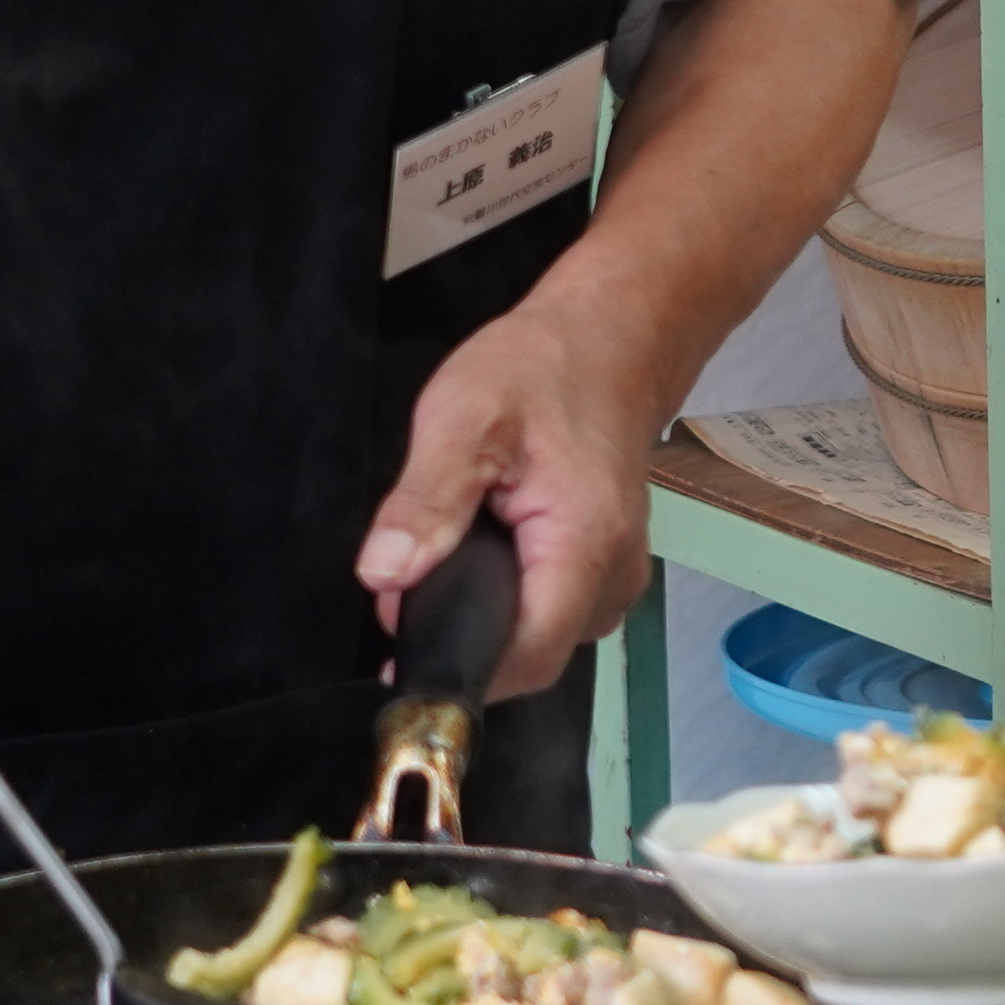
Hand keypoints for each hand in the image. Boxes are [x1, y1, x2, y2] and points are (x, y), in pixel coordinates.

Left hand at [358, 289, 668, 696]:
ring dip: (486, 613)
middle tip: (409, 578)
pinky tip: (488, 550)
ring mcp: (618, 573)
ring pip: (541, 636)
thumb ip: (425, 500)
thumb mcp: (462, 417)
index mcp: (584, 543)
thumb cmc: (547, 367)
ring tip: (449, 550)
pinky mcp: (609, 567)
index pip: (528, 658)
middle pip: (531, 655)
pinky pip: (553, 610)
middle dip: (461, 633)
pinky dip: (511, 594)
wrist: (611, 337)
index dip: (460, 667)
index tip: (404, 653)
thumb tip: (385, 572)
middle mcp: (615, 573)